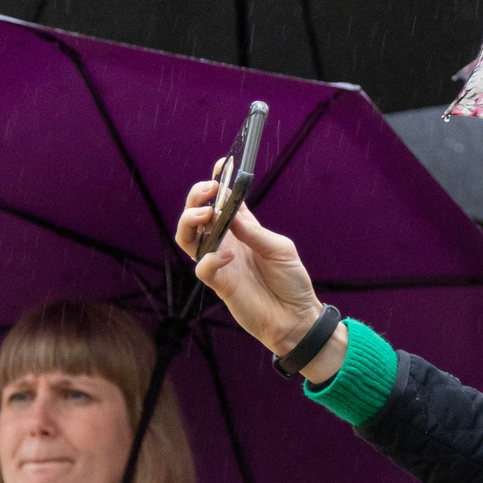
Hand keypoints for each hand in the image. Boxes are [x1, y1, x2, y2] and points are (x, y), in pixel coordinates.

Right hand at [175, 171, 342, 381]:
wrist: (296, 317)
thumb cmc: (290, 281)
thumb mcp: (280, 248)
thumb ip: (254, 231)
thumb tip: (230, 212)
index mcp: (242, 229)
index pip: (223, 200)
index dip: (218, 181)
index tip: (221, 165)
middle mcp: (226, 242)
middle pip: (195, 215)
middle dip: (196, 198)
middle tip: (209, 191)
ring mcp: (219, 263)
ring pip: (186, 238)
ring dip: (190, 221)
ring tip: (206, 214)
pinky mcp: (219, 284)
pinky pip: (202, 268)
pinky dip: (210, 258)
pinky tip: (227, 255)